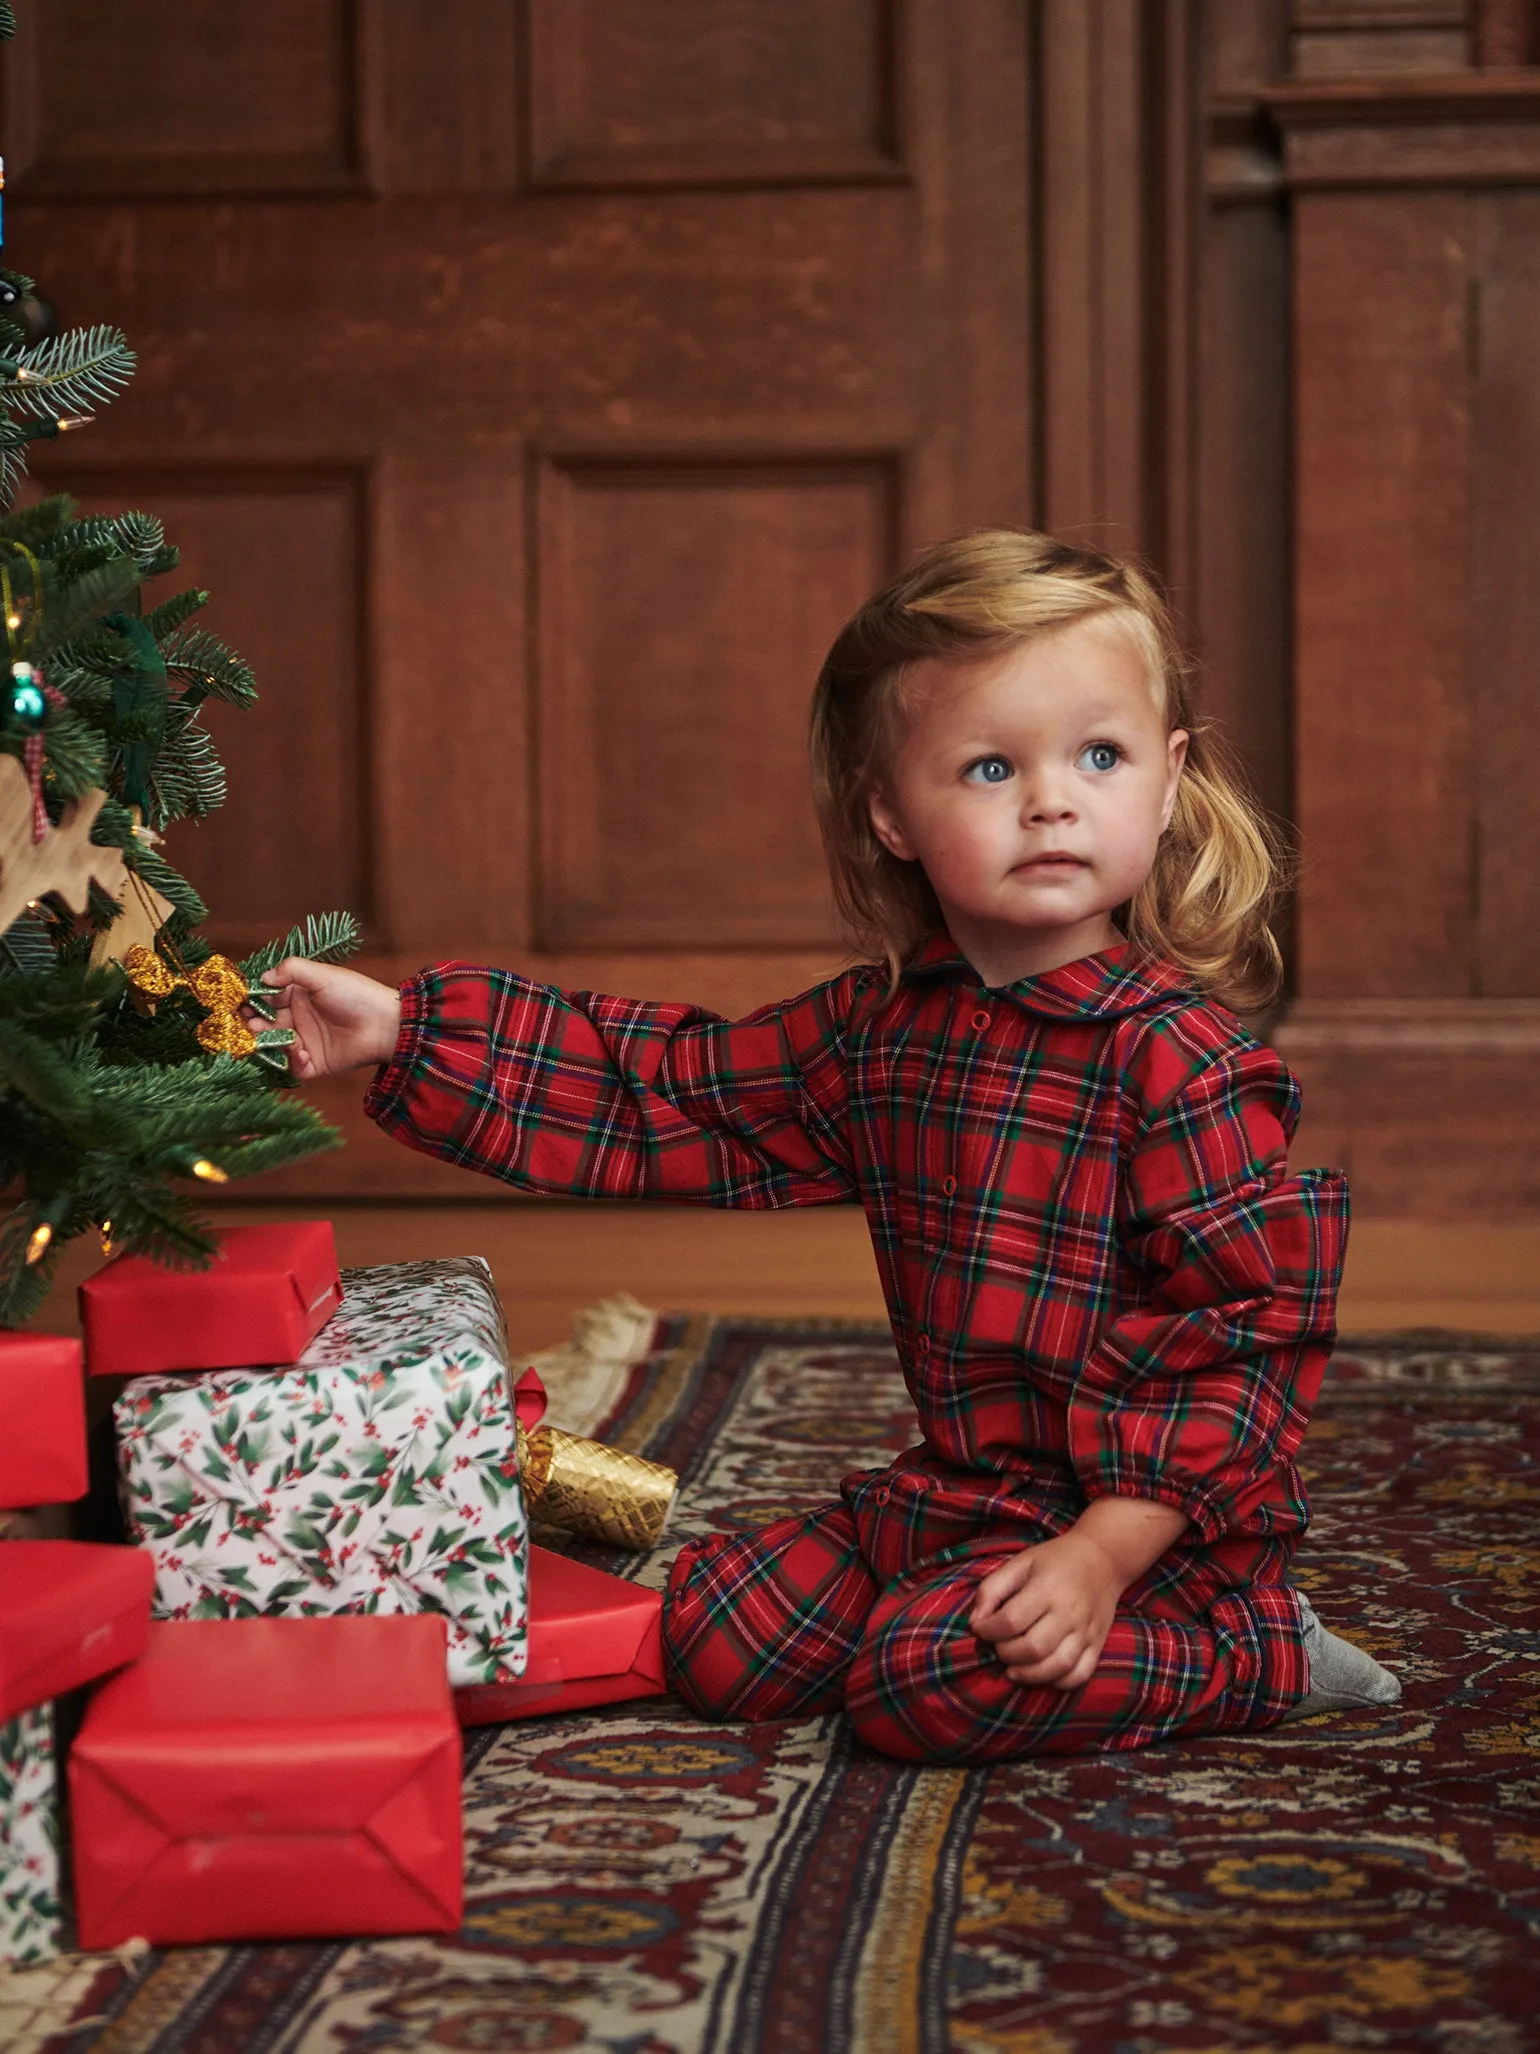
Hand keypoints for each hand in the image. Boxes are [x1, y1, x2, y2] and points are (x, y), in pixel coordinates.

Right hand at [256, 958, 401, 1080]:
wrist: (386, 1024)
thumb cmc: (356, 994)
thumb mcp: (323, 975)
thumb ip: (292, 970)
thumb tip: (263, 977)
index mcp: (299, 996)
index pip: (267, 999)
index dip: (252, 1001)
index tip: (239, 1002)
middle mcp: (299, 1019)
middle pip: (266, 1024)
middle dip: (253, 1023)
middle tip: (246, 1022)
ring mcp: (306, 1042)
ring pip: (275, 1046)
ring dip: (267, 1041)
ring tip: (262, 1035)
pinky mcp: (316, 1063)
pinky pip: (294, 1067)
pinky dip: (291, 1060)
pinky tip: (298, 1049)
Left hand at [968, 1496, 1188, 1691]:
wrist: (1103, 1559)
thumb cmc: (1055, 1560)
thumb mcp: (1020, 1563)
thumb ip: (992, 1589)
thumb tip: (975, 1623)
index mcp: (1047, 1588)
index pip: (1011, 1621)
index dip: (988, 1631)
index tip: (980, 1630)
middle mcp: (1069, 1613)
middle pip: (1033, 1648)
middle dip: (1006, 1654)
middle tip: (998, 1647)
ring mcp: (1086, 1631)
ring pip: (1056, 1667)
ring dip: (1028, 1675)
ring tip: (1012, 1669)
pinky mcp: (1098, 1644)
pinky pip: (1079, 1675)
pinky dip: (1058, 1682)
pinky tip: (1041, 1674)